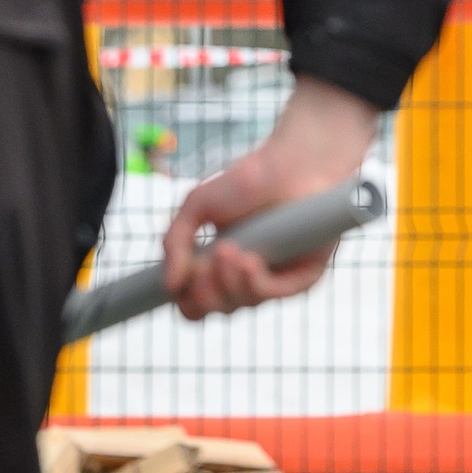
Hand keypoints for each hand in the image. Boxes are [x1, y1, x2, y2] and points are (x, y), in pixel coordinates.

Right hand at [161, 74, 379, 319]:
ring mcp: (273, 279)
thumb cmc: (247, 181)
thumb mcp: (197, 205)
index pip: (195, 305)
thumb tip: (169, 284)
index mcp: (218, 266)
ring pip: (241, 304)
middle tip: (208, 260)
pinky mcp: (302, 276)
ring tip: (227, 249)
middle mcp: (245, 278)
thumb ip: (175, 241)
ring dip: (228, 281)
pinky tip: (248, 260)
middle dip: (205, 291)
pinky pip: (274, 295)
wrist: (291, 163)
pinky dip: (255, 283)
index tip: (181, 279)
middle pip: (215, 309)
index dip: (186, 299)